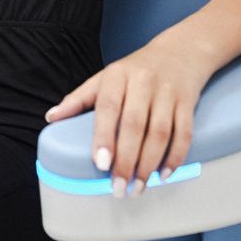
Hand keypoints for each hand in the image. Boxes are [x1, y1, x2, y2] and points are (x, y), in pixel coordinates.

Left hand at [43, 34, 216, 196]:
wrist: (180, 52)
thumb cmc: (135, 70)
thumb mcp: (105, 78)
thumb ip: (79, 99)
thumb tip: (52, 118)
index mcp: (117, 75)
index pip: (108, 107)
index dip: (104, 137)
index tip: (100, 164)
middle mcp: (143, 82)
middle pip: (135, 125)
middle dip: (127, 160)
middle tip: (119, 188)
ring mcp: (168, 92)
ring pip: (160, 133)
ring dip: (149, 164)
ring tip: (138, 187)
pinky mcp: (188, 103)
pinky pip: (183, 133)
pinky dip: (175, 157)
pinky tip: (163, 174)